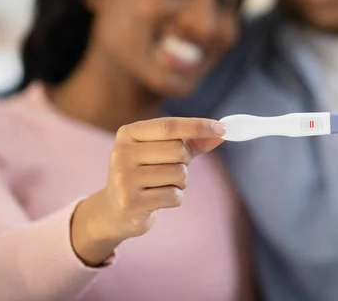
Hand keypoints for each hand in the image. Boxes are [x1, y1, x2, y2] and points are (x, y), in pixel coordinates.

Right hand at [71, 117, 225, 265]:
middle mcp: (122, 153)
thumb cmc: (146, 175)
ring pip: (178, 174)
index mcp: (128, 134)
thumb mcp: (164, 153)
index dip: (197, 126)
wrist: (114, 211)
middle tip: (171, 169)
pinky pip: (173, 196)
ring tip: (161, 185)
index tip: (222, 128)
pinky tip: (157, 199)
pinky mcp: (130, 202)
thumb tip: (220, 133)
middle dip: (185, 161)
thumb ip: (192, 142)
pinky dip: (174, 198)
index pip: (169, 126)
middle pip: (177, 150)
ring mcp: (124, 178)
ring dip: (180, 182)